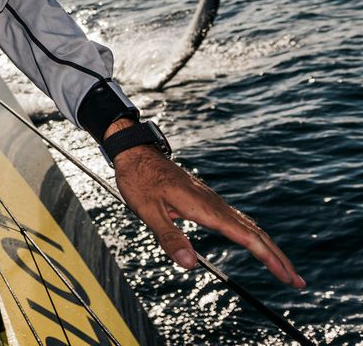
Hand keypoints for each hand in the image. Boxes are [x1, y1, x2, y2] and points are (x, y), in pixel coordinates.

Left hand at [110, 133, 304, 288]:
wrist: (136, 151)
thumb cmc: (139, 180)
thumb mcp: (147, 211)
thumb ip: (169, 237)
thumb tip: (189, 265)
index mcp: (205, 208)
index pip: (246, 237)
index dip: (269, 258)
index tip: (287, 277)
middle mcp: (214, 204)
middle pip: (256, 233)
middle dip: (278, 257)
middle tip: (297, 281)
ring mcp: (212, 200)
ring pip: (249, 226)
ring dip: (268, 248)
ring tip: (282, 268)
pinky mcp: (206, 199)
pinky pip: (237, 219)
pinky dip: (253, 235)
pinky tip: (255, 244)